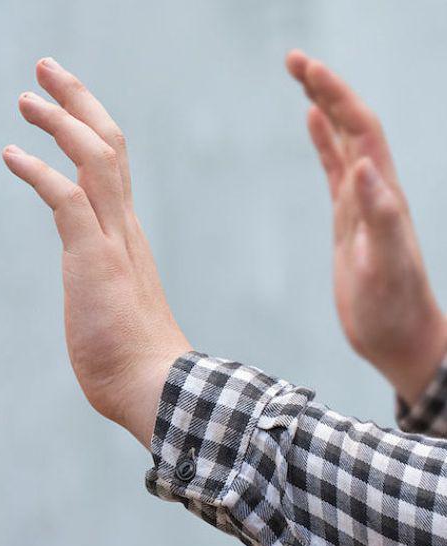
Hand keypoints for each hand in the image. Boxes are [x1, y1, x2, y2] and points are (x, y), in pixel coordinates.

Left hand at [3, 58, 190, 447]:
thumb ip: (103, 282)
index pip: (112, 163)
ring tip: (26, 98)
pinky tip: (11, 153)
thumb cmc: (132, 358)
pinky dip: (38, 170)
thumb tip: (95, 290)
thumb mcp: (112, 305)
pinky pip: (66, 199)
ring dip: (60, 121)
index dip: (88, 125)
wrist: (155, 388)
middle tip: (46, 69)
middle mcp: (124, 225)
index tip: (63, 103)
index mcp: (126, 233)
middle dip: (77, 100)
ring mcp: (112, 239)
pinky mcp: (93, 258)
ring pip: (94, 157)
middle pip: (108, 142)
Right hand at [287, 50, 446, 403]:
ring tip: (301, 77)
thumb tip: (363, 164)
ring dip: (324, 105)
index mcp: (384, 193)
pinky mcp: (349, 219)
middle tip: (293, 59)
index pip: (360, 129)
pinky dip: (323, 141)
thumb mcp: (386, 265)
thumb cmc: (394, 309)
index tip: (306, 68)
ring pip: (343, 140)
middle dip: (325, 87)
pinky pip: (334, 168)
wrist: (399, 338)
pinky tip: (311, 124)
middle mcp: (376, 189)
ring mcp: (362, 202)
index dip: (335, 95)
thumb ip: (380, 215)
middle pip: (351, 123)